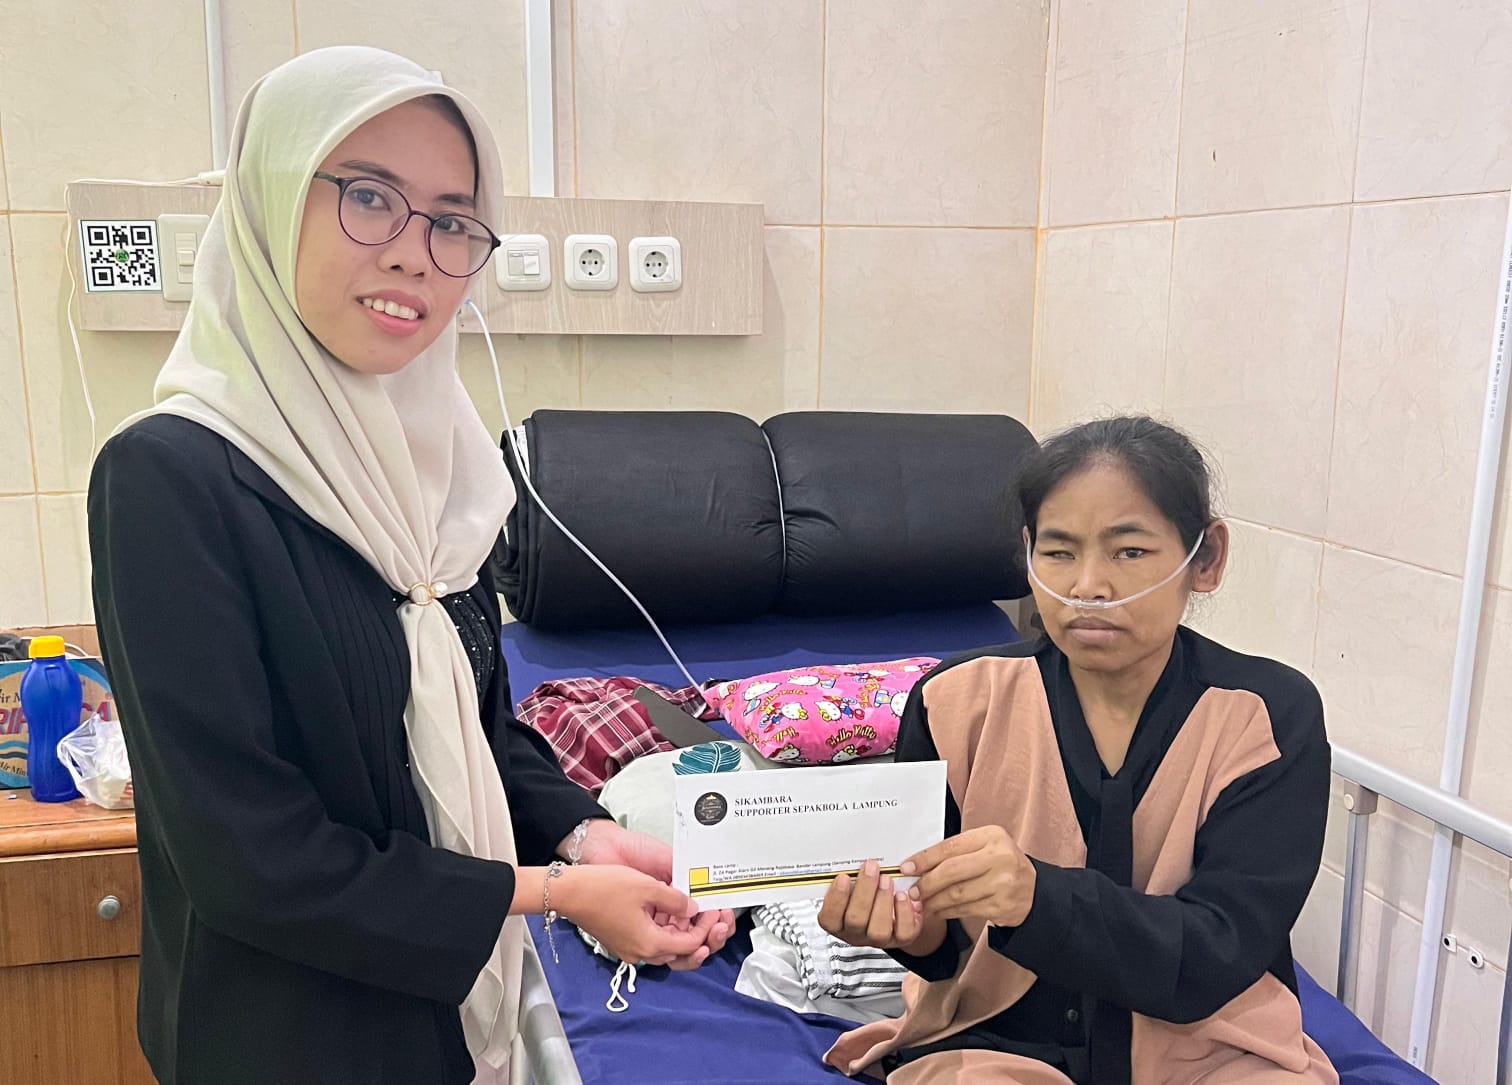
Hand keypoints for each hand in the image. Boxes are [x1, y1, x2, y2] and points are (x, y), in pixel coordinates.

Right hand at [565, 820, 735, 968]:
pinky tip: (670, 913)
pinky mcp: (623, 940)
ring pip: (667, 948)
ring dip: (682, 934)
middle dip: (699, 936)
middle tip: (710, 918)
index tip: (711, 910)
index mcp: (650, 943)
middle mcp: (641, 952)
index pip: (690, 944)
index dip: (705, 928)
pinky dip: (665, 930)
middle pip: (681, 953)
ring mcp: (630, 948)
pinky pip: (652, 941)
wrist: (570, 891)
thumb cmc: (602, 888)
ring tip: (693, 915)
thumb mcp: (648, 887)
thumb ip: (675, 900)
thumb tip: (692, 907)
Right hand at [817, 859, 943, 953]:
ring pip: (878, 930)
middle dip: (864, 891)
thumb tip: (851, 860)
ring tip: (887, 879)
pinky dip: (904, 912)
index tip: (843, 877)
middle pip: (855, 920)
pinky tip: (903, 895)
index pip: (829, 917)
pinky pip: (903, 932)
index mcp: (838, 922)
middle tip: (871, 867)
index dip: (835, 898)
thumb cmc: (867, 893)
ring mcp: (878, 939)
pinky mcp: (900, 938)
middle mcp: (856, 934)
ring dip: (883, 900)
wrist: (893, 910)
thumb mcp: (852, 885)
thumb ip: (849, 878)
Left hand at [903, 825, 1035, 926]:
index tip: (906, 867)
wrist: (1033, 890)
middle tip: (913, 890)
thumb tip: (917, 865)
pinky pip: (966, 909)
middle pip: (951, 871)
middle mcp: (999, 857)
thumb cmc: (1001, 865)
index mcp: (992, 836)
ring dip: (934, 901)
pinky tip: (940, 910)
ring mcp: (1003, 883)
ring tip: (923, 903)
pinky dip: (948, 912)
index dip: (924, 858)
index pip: (950, 846)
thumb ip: (955, 852)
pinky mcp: (1003, 906)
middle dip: (927, 883)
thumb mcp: (984, 847)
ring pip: (957, 894)